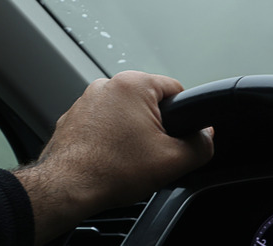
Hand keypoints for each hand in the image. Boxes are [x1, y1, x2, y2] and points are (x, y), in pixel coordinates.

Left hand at [13, 71, 214, 244]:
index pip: (176, 90)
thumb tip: (207, 137)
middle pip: (149, 103)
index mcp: (134, 84)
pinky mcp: (73, 116)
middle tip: (150, 153)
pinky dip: (108, 138)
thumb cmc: (111, 170)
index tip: (174, 138)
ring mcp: (86, 100)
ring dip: (130, 133)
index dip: (182, 117)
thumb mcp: (173, 161)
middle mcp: (108, 84)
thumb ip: (201, 145)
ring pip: (124, 114)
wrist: (66, 188)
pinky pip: (102, 123)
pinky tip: (109, 159)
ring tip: (126, 159)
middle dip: (154, 127)